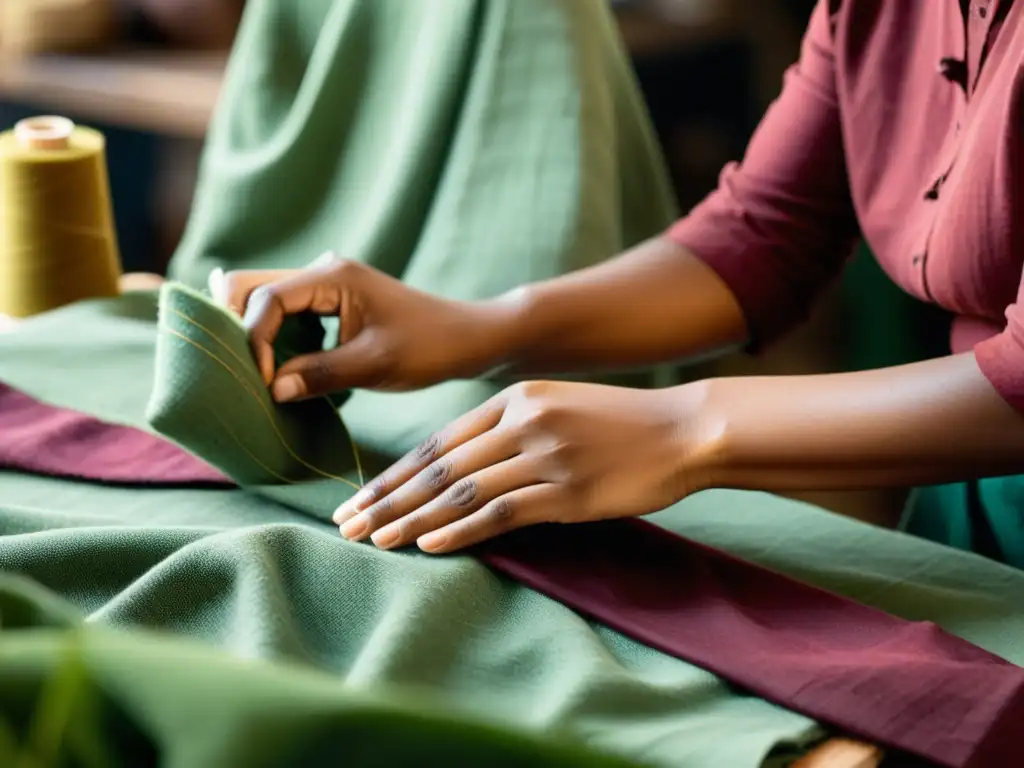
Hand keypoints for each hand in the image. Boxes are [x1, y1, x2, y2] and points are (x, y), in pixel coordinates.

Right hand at [217, 255, 512, 400]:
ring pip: (266, 301)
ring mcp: (325, 286)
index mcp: (332, 276)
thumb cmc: (429, 348)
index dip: (254, 340)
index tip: (263, 382)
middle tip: (239, 371)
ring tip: (256, 374)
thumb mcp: (373, 366)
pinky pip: (286, 315)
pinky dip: (275, 339)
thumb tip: (270, 390)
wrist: (466, 340)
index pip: (266, 299)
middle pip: (251, 287)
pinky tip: (281, 370)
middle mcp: (323, 272)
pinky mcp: (330, 304)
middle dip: (238, 327)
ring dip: (256, 334)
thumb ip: (320, 375)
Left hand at [333, 380, 712, 552]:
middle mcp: (522, 423)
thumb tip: (459, 465)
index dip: (393, 474)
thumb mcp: (557, 407)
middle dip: (388, 499)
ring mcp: (545, 456)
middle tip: (347, 525)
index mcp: (514, 399)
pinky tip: (429, 545)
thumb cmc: (618, 424)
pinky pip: (502, 512)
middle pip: (438, 467)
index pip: (437, 442)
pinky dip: (460, 530)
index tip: (359, 499)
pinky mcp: (568, 491)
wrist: (681, 430)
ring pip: (461, 491)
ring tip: (376, 541)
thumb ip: (509, 428)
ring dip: (413, 520)